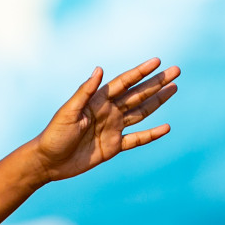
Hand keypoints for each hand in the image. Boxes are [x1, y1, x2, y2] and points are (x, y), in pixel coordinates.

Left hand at [31, 58, 178, 183]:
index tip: (158, 61)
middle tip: (177, 71)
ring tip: (174, 88)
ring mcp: (113, 129)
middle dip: (157, 83)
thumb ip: (84, 92)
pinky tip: (166, 127)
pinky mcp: (113, 146)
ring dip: (158, 101)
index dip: (140, 72)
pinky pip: (137, 139)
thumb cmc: (54, 135)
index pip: (124, 83)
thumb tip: (99, 69)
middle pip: (138, 95)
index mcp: (98, 101)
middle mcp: (108, 112)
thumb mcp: (68, 112)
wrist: (47, 162)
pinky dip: (151, 134)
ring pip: (141, 113)